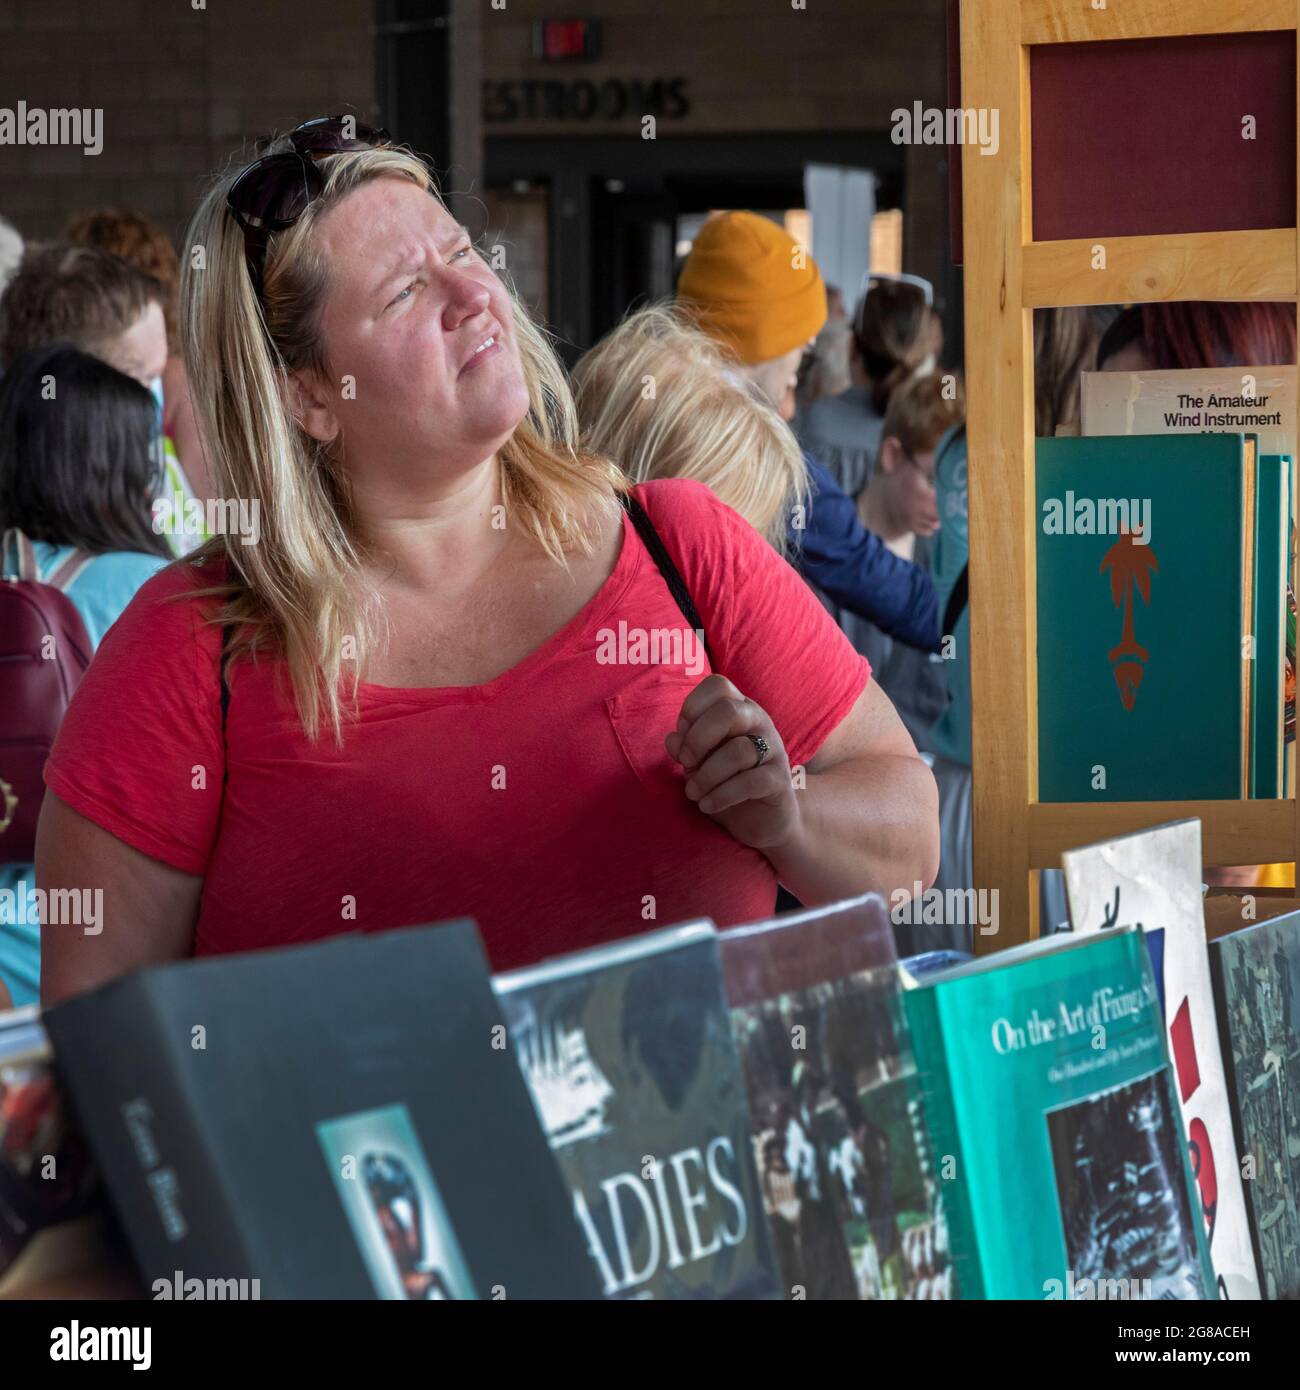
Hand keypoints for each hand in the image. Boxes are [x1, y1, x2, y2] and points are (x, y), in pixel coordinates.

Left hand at [665, 674, 800, 851]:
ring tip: (693, 793)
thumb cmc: (725, 782)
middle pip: (729, 710)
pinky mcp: (780, 780)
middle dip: (698, 738)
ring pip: (738, 751)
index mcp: (739, 709)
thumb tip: (673, 739)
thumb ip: (684, 747)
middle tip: (685, 762)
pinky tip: (707, 805)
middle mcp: (759, 723)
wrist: (760, 819)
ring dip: (706, 775)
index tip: (682, 736)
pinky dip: (721, 795)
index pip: (718, 685)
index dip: (692, 707)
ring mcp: (774, 750)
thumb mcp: (698, 763)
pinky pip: (750, 782)